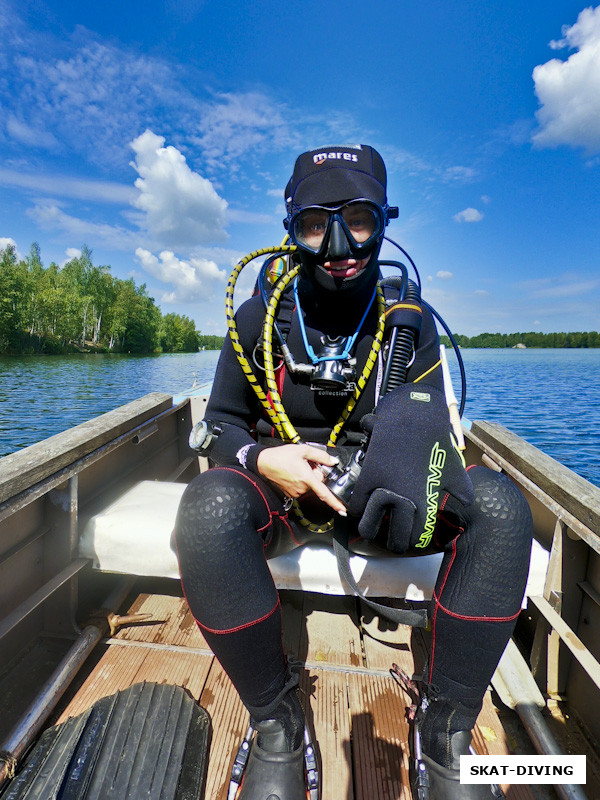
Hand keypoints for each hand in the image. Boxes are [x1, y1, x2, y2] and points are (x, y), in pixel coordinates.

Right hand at [256, 444, 346, 515]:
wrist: (263, 463)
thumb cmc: (280, 456)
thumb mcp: (302, 450)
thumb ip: (320, 455)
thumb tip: (332, 461)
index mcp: (306, 478)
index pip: (324, 493)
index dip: (335, 503)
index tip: (343, 510)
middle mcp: (302, 488)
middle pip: (318, 483)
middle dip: (316, 474)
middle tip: (307, 464)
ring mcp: (296, 492)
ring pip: (310, 486)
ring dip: (308, 477)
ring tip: (298, 467)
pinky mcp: (290, 494)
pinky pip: (302, 488)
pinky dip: (302, 481)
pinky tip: (294, 472)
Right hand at [347, 384, 472, 552]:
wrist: (413, 419)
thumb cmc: (435, 442)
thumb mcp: (454, 467)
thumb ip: (460, 489)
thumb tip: (465, 503)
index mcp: (426, 501)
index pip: (418, 537)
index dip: (414, 542)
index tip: (410, 538)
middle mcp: (405, 500)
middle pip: (396, 540)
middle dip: (395, 544)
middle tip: (393, 541)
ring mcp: (384, 488)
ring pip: (369, 526)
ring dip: (370, 530)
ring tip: (372, 529)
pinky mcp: (369, 476)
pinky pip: (357, 504)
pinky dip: (356, 510)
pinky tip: (360, 511)